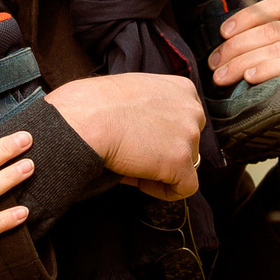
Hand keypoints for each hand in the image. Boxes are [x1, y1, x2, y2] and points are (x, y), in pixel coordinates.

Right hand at [49, 73, 204, 200]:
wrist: (87, 119)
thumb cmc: (96, 103)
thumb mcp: (134, 91)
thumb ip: (152, 106)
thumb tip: (150, 136)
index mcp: (182, 88)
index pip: (186, 119)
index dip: (164, 134)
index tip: (143, 139)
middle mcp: (192, 109)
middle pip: (189, 142)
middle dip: (166, 151)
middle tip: (136, 154)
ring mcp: (190, 135)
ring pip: (187, 164)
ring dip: (162, 169)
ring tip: (133, 164)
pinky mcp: (182, 161)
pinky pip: (185, 188)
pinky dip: (163, 190)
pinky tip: (139, 180)